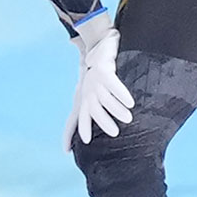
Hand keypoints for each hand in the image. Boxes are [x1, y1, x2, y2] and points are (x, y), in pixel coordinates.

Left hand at [63, 13, 134, 149]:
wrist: (97, 45)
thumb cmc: (96, 73)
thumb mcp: (91, 90)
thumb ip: (95, 107)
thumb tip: (103, 127)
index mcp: (82, 98)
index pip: (74, 119)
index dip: (69, 134)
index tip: (67, 152)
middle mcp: (86, 92)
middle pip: (91, 111)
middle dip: (101, 123)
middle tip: (115, 133)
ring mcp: (94, 82)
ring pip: (103, 99)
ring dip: (115, 110)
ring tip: (127, 118)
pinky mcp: (104, 71)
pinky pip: (113, 84)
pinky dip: (121, 94)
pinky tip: (130, 101)